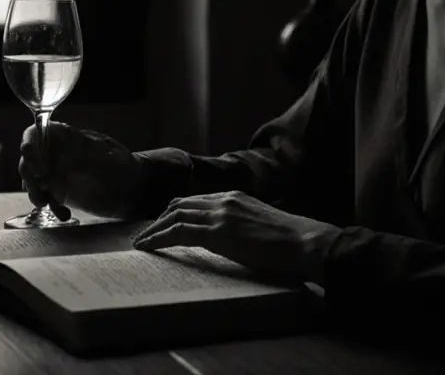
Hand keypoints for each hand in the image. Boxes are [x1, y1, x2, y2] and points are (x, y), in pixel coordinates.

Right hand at [19, 121, 145, 218]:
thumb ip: (79, 147)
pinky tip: (63, 213)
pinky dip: (50, 206)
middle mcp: (55, 152)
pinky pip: (45, 198)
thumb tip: (60, 140)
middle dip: (30, 177)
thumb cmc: (122, 165)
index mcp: (64, 136)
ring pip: (33, 181)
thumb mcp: (102, 153)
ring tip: (50, 204)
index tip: (37, 166)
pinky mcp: (59, 193)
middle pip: (29, 160)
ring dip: (37, 194)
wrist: (135, 190)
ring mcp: (55, 173)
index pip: (36, 134)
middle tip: (42, 190)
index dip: (29, 147)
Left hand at [132, 190, 335, 281]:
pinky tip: (147, 246)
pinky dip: (158, 237)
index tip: (164, 223)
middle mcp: (223, 200)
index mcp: (234, 197)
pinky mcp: (217, 232)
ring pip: (174, 216)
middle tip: (146, 233)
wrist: (304, 242)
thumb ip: (242, 225)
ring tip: (140, 242)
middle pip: (180, 204)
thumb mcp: (261, 225)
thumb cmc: (290, 243)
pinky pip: (178, 232)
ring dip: (153, 229)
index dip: (176, 211)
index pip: (196, 200)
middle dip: (160, 218)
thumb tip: (232, 239)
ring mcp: (219, 214)